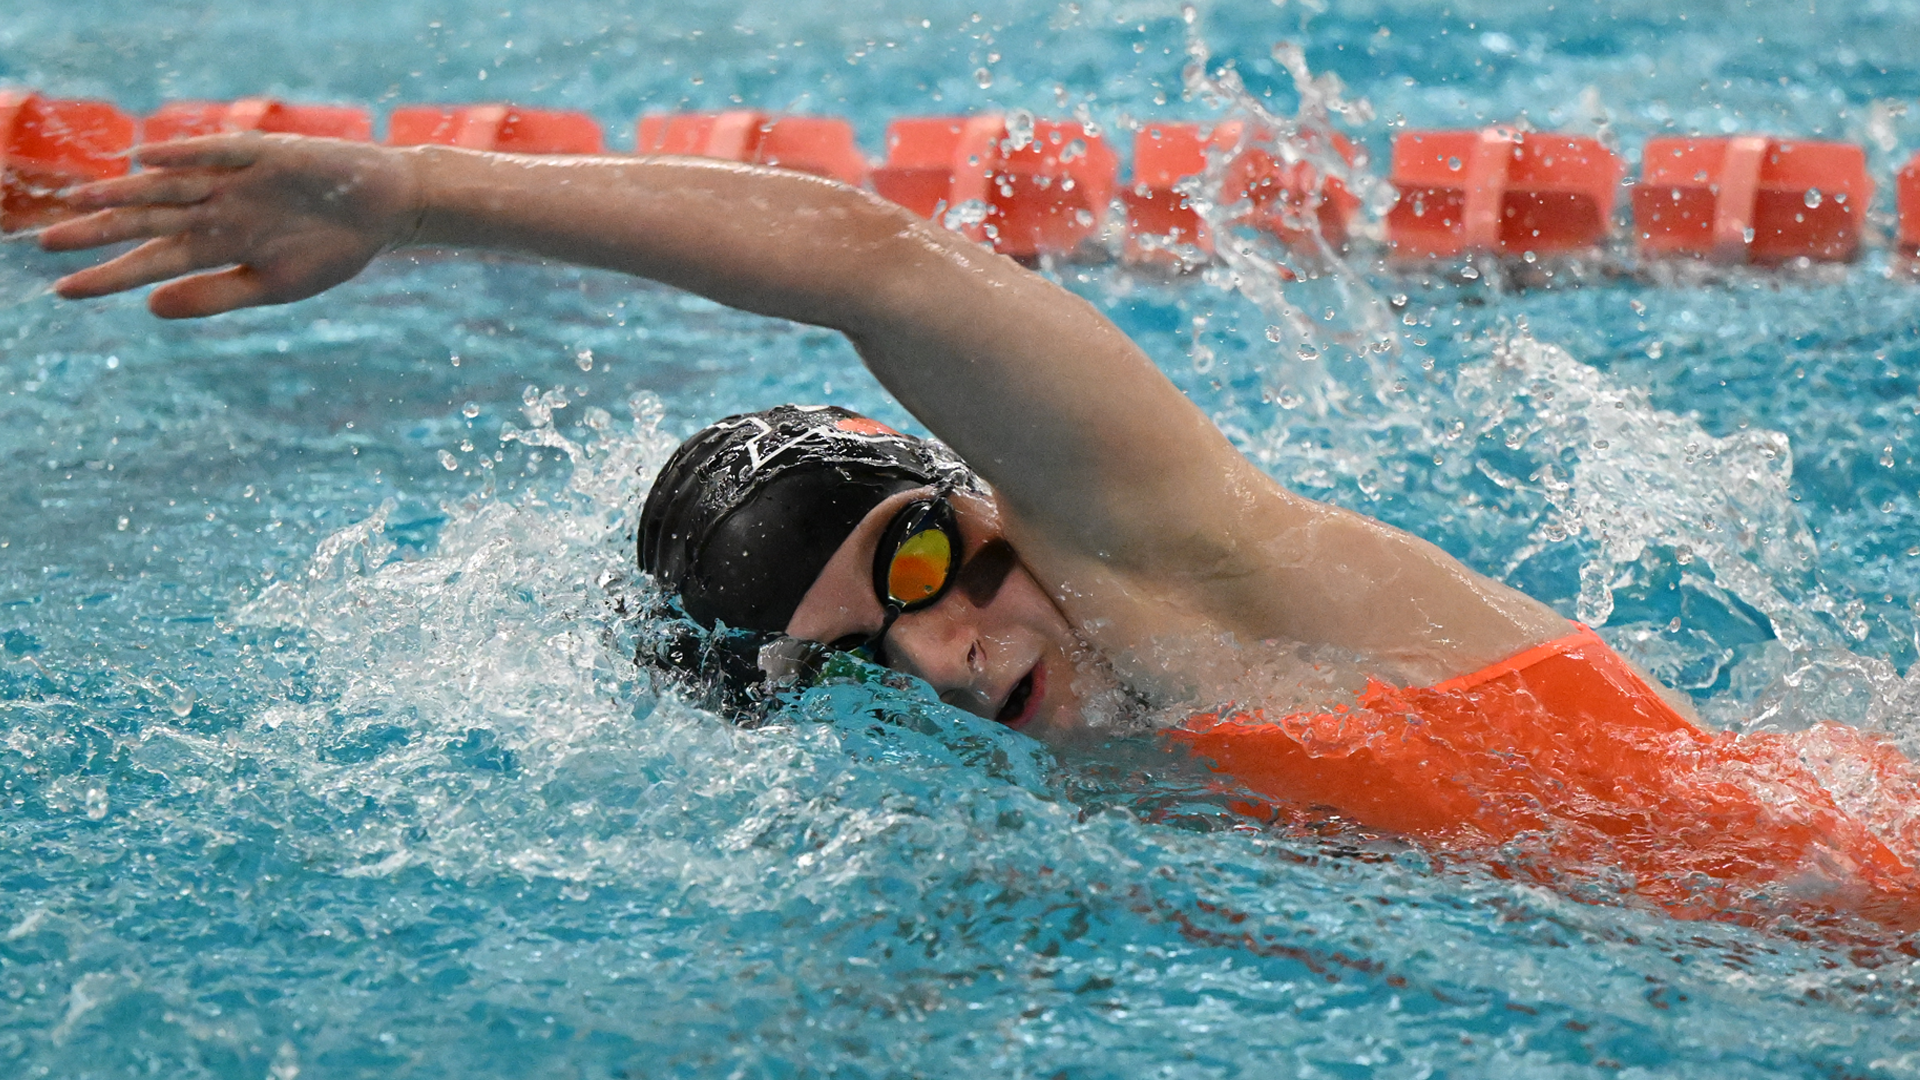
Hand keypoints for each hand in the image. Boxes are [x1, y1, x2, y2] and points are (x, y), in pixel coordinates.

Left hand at [39, 133, 419, 317]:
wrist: (385, 210)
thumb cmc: (334, 250)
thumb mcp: (275, 287)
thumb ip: (214, 295)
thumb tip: (149, 308)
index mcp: (218, 245)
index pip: (151, 260)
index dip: (108, 275)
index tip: (63, 292)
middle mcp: (216, 211)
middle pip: (147, 220)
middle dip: (97, 232)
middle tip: (43, 244)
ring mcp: (235, 181)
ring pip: (169, 187)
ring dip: (125, 193)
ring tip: (77, 201)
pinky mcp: (262, 155)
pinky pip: (215, 154)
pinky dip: (180, 156)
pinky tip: (142, 160)